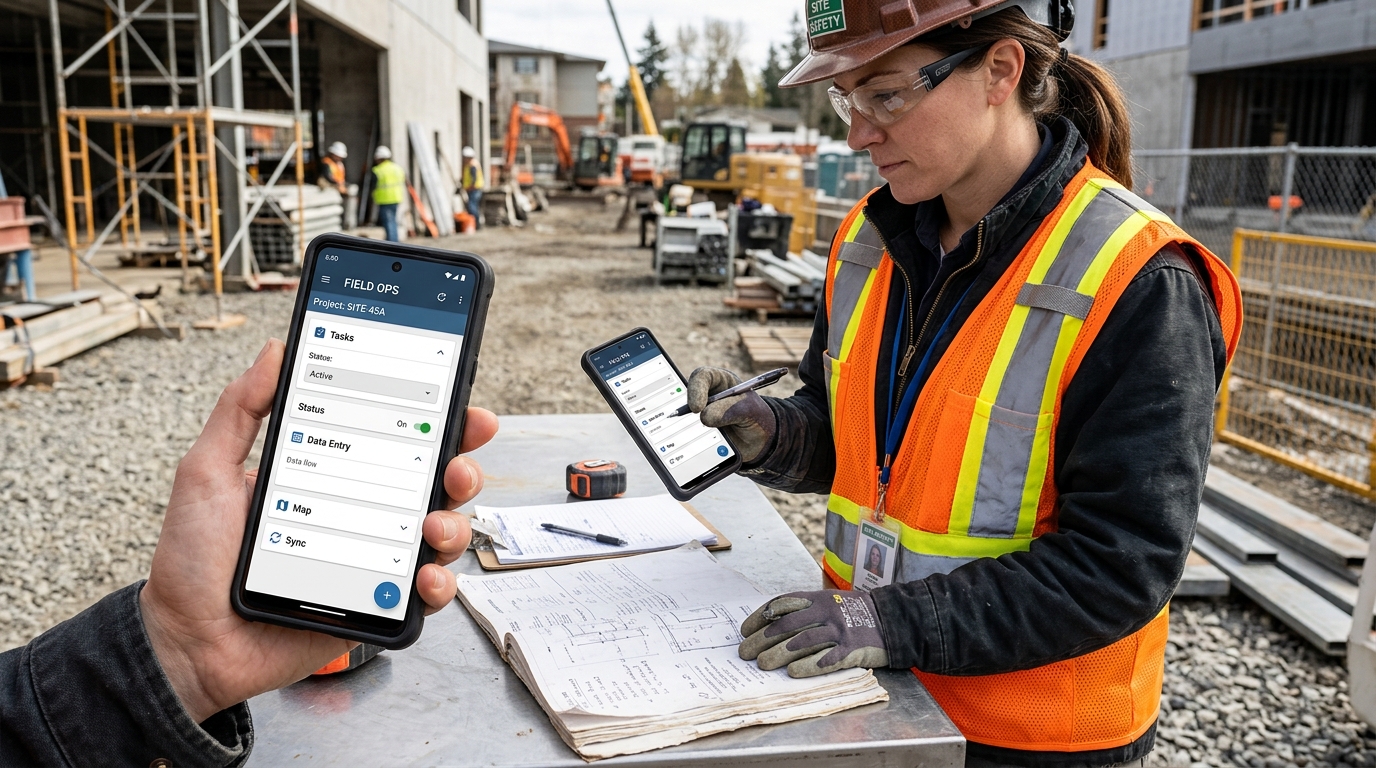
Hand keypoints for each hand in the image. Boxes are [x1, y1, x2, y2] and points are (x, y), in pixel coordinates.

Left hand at [139, 339, 498, 721]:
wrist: (187, 641)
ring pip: (444, 534)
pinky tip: (423, 577)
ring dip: (455, 525)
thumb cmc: (193, 562)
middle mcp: (362, 515)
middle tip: (455, 468)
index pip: (397, 440)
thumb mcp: (207, 472)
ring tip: (432, 528)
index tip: (462, 407)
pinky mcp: (377, 607)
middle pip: (435, 483)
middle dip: (462, 468)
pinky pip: (429, 594)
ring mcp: (374, 562)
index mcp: (332, 476)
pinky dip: (440, 583)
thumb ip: (240, 410)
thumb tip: (275, 351)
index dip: (440, 422)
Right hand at [686, 367, 775, 462]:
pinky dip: (694, 441)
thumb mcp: (749, 410)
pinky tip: (706, 446)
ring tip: (713, 436)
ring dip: (693, 427)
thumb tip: (704, 417)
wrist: (760, 441)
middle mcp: (708, 396)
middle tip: (697, 422)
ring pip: (687, 417)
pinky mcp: (701, 431)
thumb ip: (729, 410)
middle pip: (689, 396)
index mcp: (721, 381)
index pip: (702, 376)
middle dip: (690, 409)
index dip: (696, 389)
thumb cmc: (756, 417)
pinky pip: (690, 435)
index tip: (697, 408)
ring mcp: (703, 414)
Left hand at [738, 590, 888, 677]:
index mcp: (816, 598)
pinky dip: (809, 665)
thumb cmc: (853, 613)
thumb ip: (805, 610)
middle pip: (787, 625)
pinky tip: (793, 672)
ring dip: (779, 654)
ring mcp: (839, 630)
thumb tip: (770, 624)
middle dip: (762, 639)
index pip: (781, 605)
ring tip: (762, 664)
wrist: (891, 618)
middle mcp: (825, 612)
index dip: (760, 617)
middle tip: (745, 652)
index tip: (744, 630)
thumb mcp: (829, 602)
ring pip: (802, 642)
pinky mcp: (851, 648)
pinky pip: (827, 658)